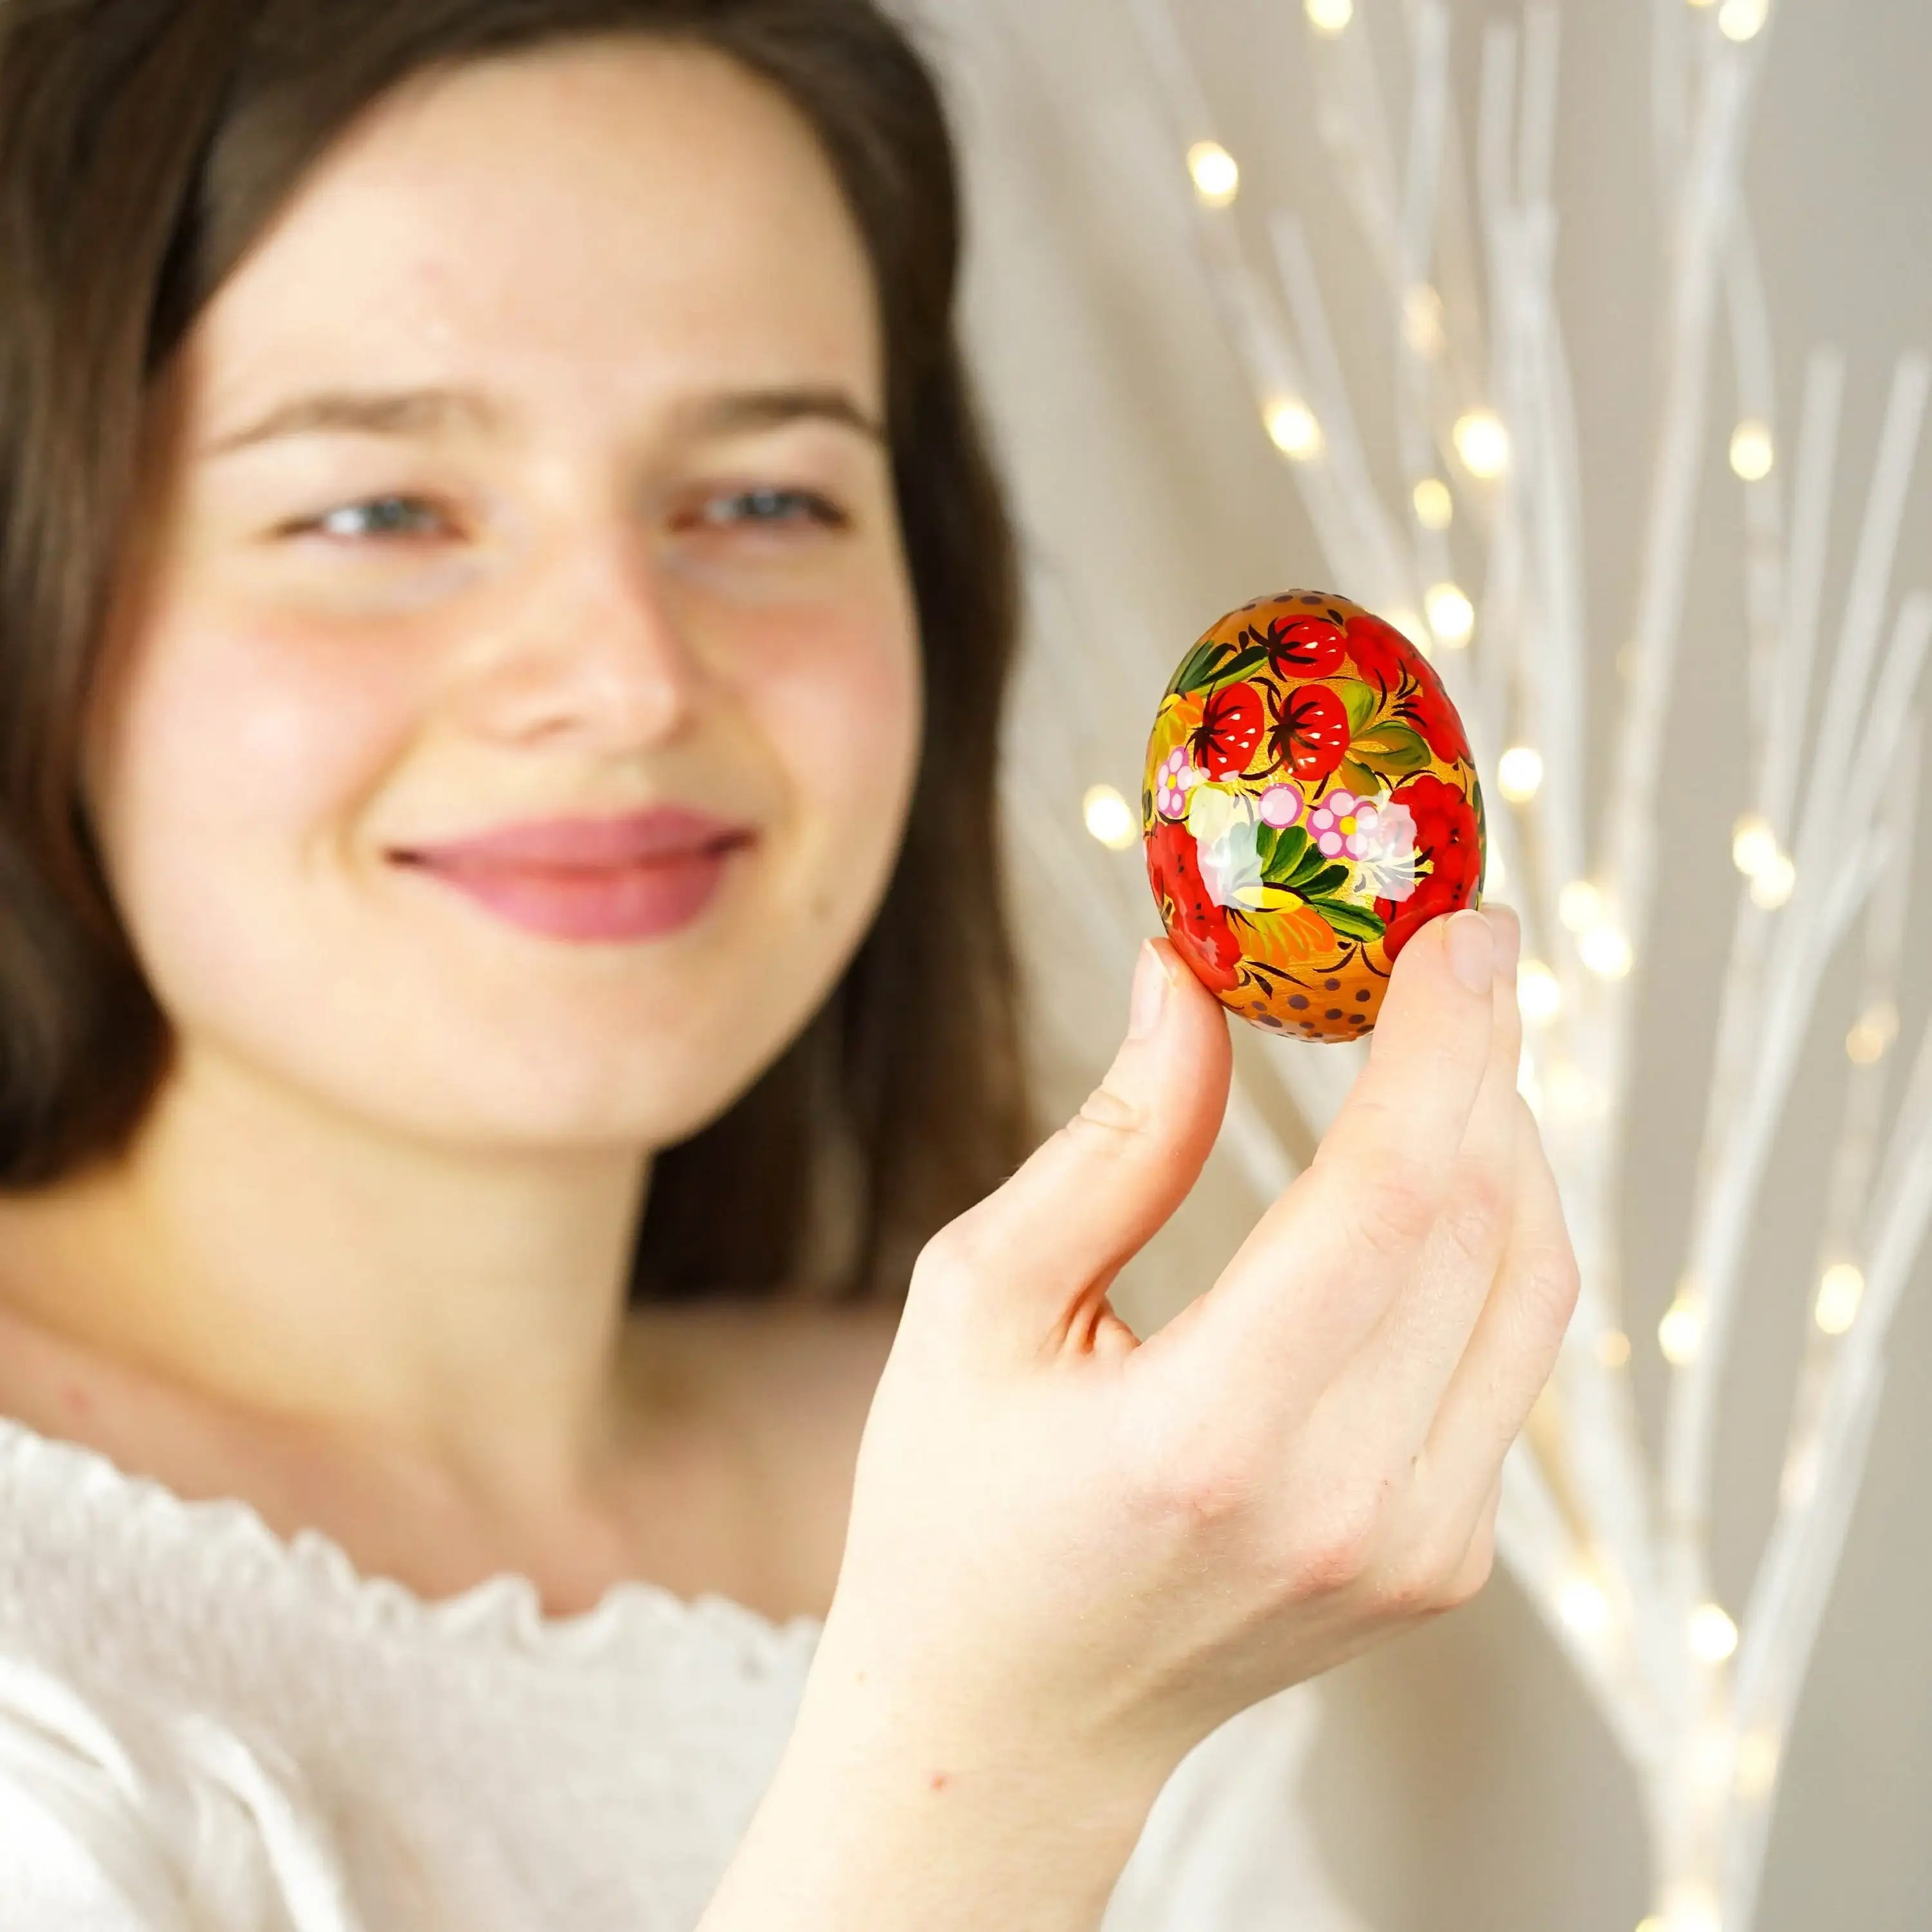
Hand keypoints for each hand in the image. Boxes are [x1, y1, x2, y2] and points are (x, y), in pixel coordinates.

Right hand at [799, 905, 1576, 1805]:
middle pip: (1485, 1225)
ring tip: (1443, 1044)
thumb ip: (1113, 1142)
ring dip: (1503, 1141)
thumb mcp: (978, 1302)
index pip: (1392, 1198)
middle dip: (1487, 1061)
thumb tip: (1192, 981)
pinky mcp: (1445, 1561)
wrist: (1011, 1729)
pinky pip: (1511, 1355)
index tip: (1460, 926)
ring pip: (1530, 1287)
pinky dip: (1492, 1236)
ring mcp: (1418, 1549)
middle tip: (1455, 950)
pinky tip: (1433, 1173)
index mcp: (1213, 1438)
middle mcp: (1348, 1505)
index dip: (1445, 1040)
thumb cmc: (954, 1509)